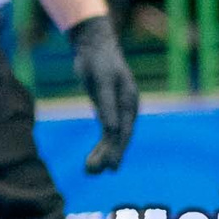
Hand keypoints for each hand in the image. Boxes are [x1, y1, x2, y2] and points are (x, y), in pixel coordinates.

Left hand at [68, 13, 138, 172]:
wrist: (94, 47)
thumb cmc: (98, 60)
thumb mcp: (101, 80)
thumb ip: (106, 104)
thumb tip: (112, 130)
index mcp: (129, 103)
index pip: (124, 131)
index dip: (118, 150)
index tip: (111, 167)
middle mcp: (126, 110)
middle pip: (118, 138)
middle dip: (107, 156)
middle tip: (93, 172)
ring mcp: (117, 111)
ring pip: (111, 138)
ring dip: (102, 154)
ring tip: (89, 171)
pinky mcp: (107, 110)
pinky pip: (106, 132)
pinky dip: (100, 145)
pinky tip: (93, 159)